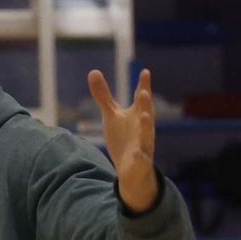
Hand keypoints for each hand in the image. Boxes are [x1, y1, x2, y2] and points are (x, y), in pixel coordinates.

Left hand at [88, 68, 157, 213]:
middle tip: (144, 92)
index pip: (141, 99)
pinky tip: (136, 152)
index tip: (145, 72)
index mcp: (137, 115)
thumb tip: (93, 71)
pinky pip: (141, 160)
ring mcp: (144, 146)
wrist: (132, 169)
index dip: (143, 86)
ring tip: (144, 115)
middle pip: (146, 115)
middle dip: (145, 104)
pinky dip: (139, 156)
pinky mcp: (141, 163)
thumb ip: (104, 96)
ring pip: (147, 136)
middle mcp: (143, 129)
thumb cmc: (124, 138)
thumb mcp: (112, 115)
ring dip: (146, 126)